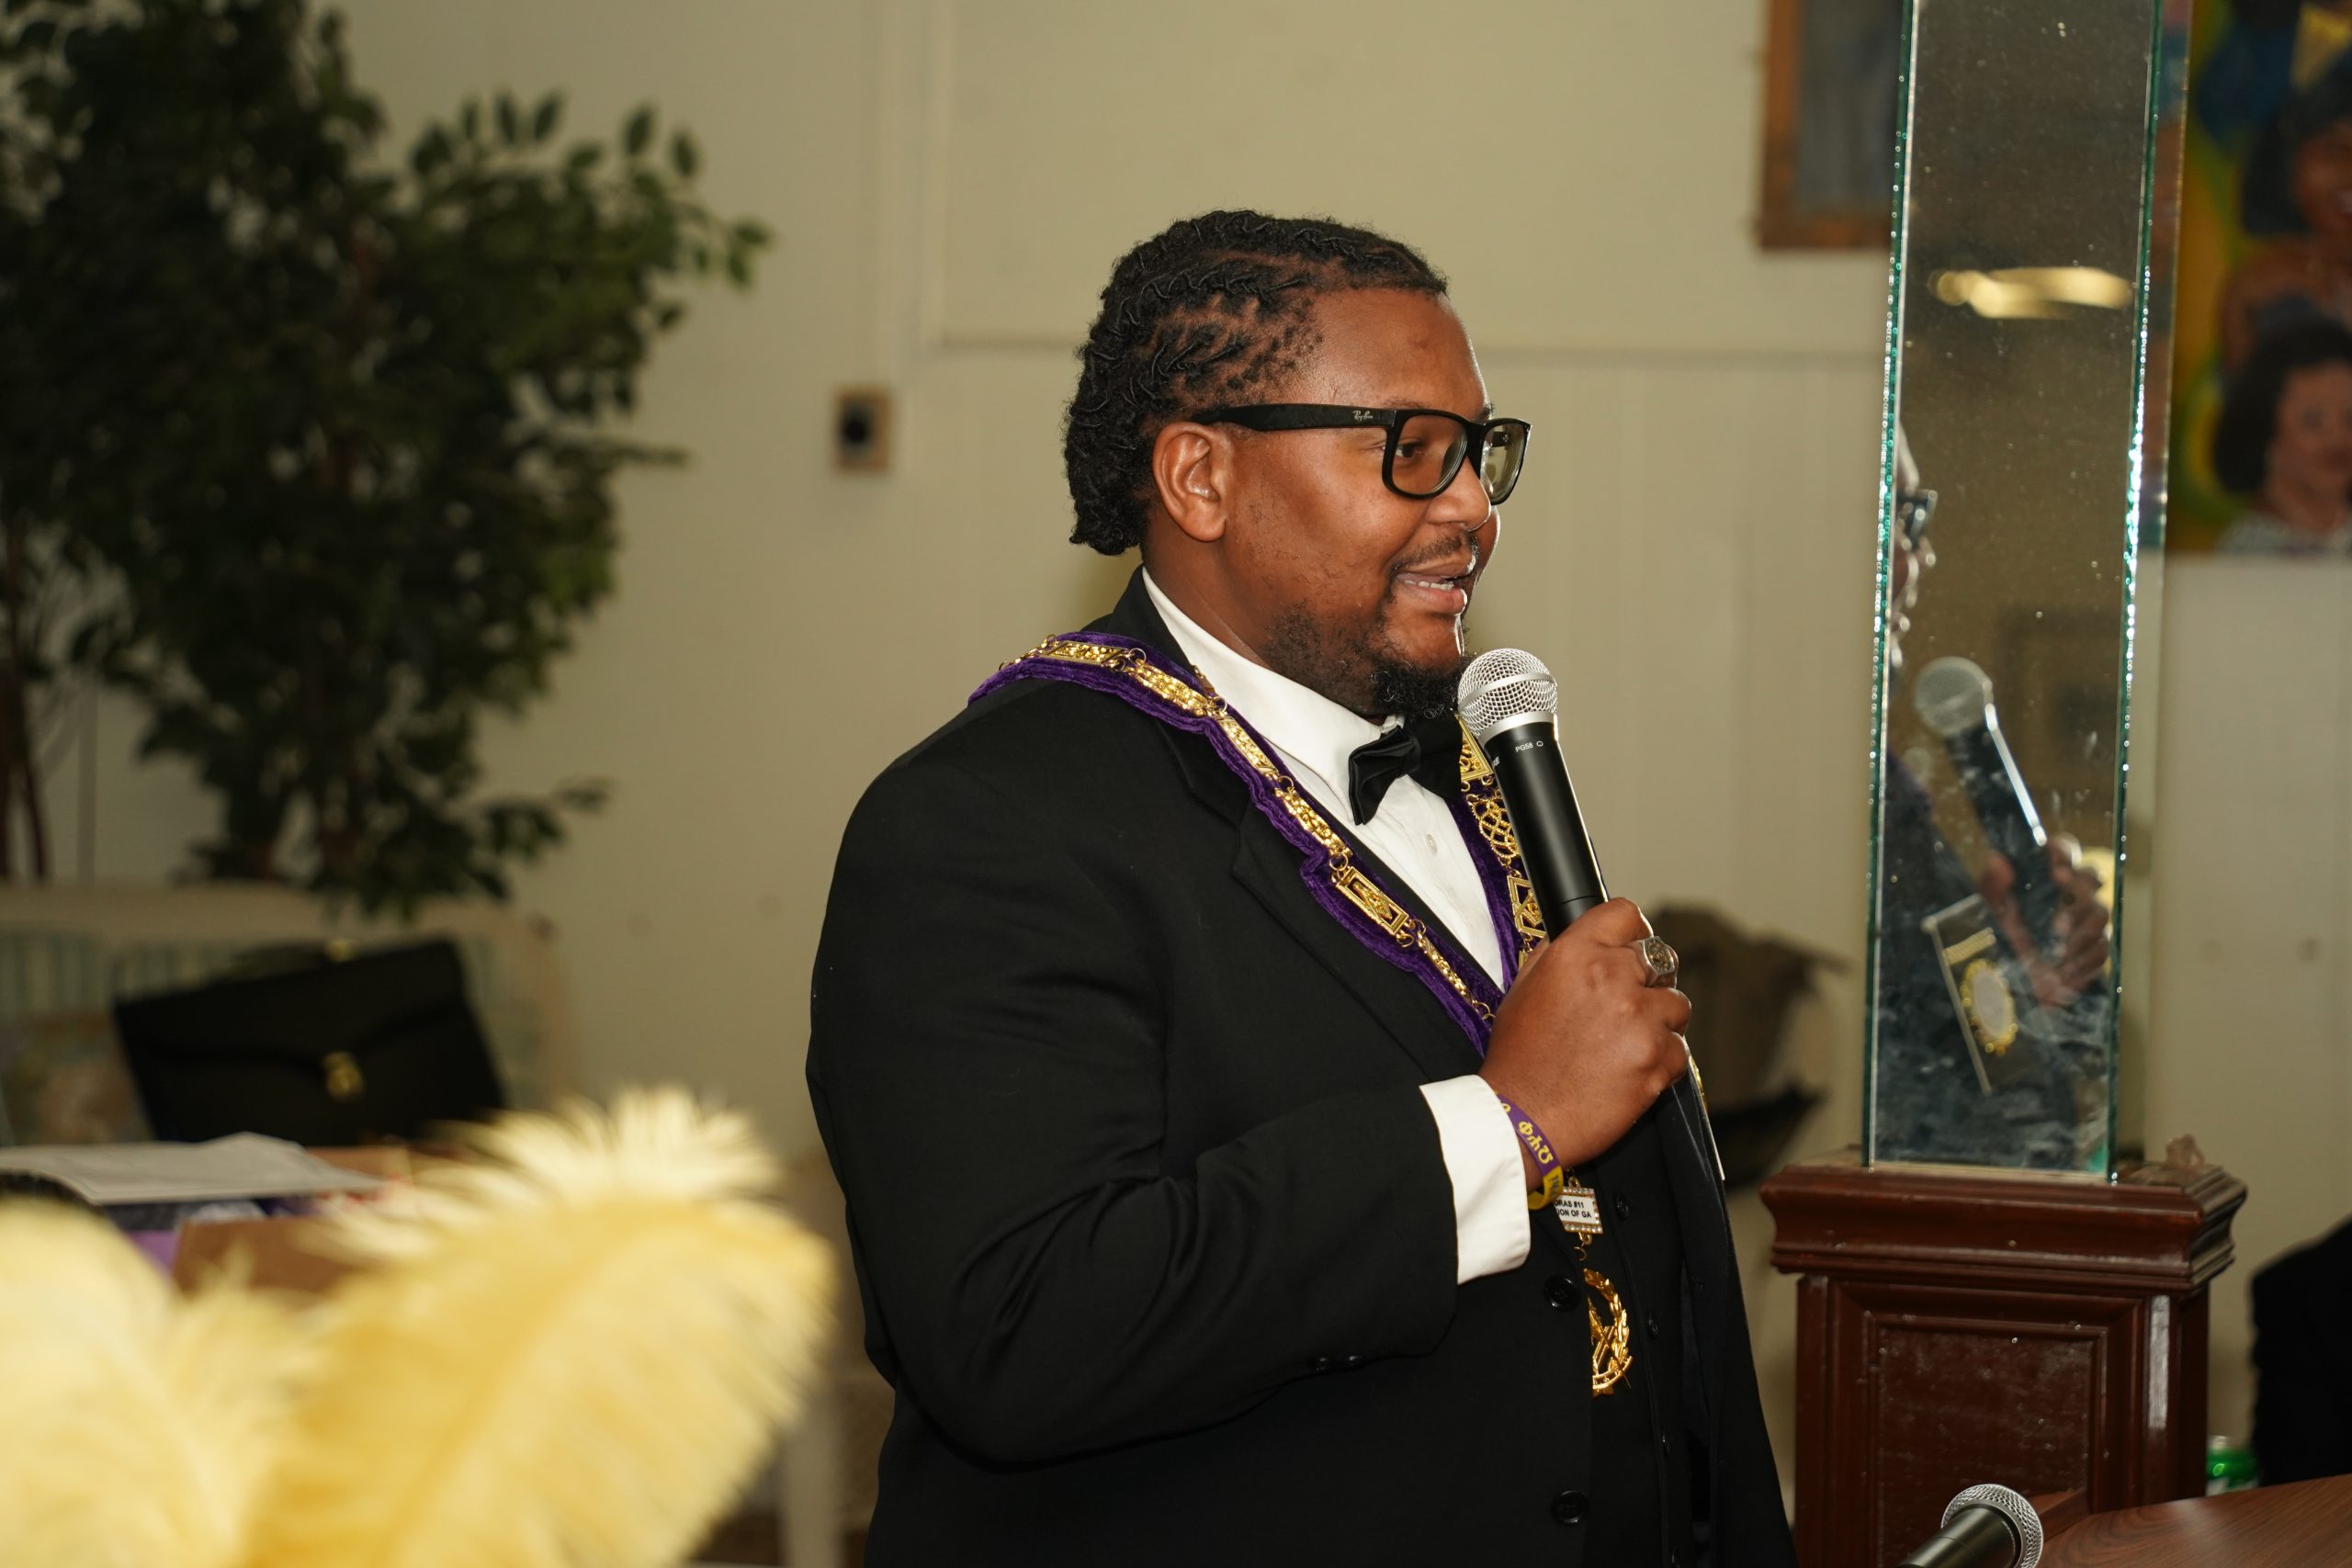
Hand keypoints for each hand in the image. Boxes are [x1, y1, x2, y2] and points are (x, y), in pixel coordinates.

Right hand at [1478, 898, 1689, 1183]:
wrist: (1521, 1119)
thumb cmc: (1518, 1060)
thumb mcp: (1522, 990)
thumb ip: (1556, 955)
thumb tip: (1587, 939)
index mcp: (1575, 955)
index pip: (1626, 914)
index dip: (1632, 932)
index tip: (1633, 948)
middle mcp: (1611, 978)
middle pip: (1661, 958)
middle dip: (1650, 980)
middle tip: (1632, 1005)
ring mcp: (1638, 1019)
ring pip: (1677, 1004)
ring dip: (1660, 1021)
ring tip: (1630, 1043)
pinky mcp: (1657, 1059)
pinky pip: (1680, 1049)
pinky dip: (1663, 1061)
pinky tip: (1632, 1070)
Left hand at [1978, 836, 2109, 1006]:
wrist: (2007, 987)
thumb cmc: (1995, 941)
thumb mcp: (1987, 912)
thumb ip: (1992, 886)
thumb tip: (1997, 860)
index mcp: (2042, 877)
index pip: (2064, 849)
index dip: (2065, 854)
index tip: (2055, 872)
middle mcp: (2068, 894)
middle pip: (2092, 878)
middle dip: (2078, 898)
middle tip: (2057, 921)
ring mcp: (2085, 921)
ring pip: (2101, 913)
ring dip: (2080, 933)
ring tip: (2056, 951)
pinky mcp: (2094, 949)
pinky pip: (2102, 948)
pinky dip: (2083, 960)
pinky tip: (2062, 972)